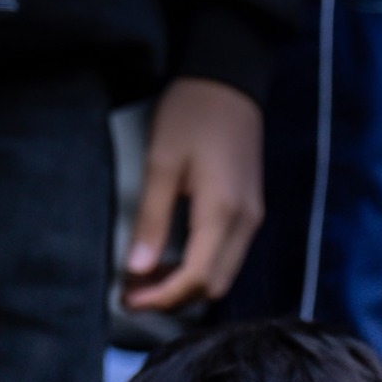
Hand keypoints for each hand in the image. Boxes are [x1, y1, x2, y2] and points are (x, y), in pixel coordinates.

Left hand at [122, 77, 263, 311]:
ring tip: (148, 279)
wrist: (229, 82)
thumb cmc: (192, 114)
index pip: (198, 278)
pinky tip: (173, 260)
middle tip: (133, 294)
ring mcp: (252, 220)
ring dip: (187, 285)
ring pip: (223, 275)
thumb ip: (152, 219)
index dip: (163, 297)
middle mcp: (245, 225)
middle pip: (214, 286)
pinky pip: (228, 257)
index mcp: (223, 213)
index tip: (129, 299)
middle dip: (175, 298)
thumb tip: (137, 269)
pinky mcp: (250, 213)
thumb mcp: (162, 163)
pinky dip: (200, 269)